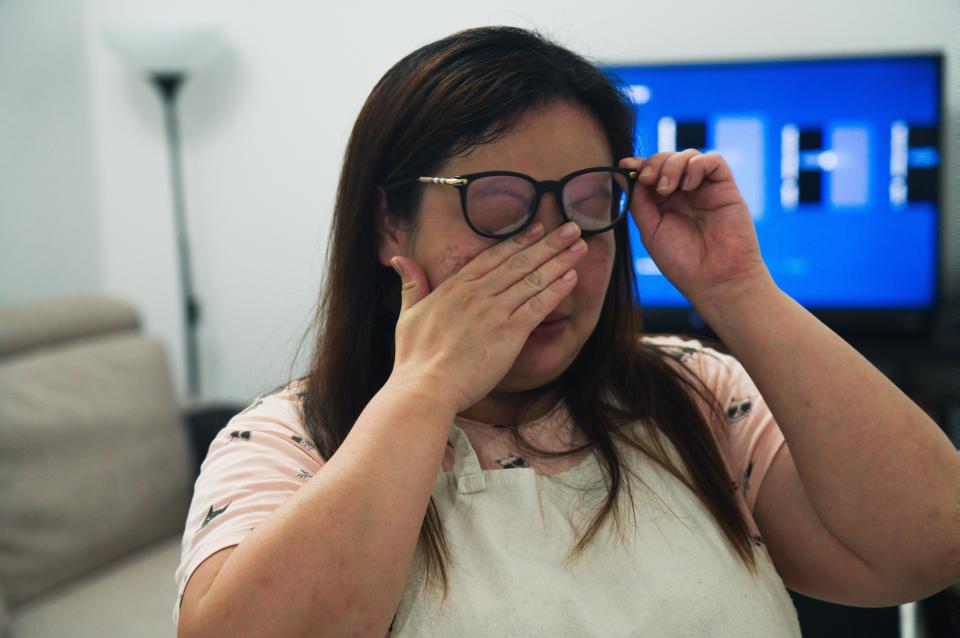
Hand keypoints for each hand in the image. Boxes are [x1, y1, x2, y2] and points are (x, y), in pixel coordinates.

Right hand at [388, 221, 586, 413]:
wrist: (425, 388)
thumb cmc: (414, 359)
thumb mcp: (407, 314)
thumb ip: (411, 284)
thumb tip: (398, 258)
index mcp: (454, 287)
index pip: (492, 257)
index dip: (518, 241)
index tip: (537, 228)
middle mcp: (477, 293)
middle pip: (518, 262)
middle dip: (548, 243)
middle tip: (571, 227)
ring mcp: (494, 311)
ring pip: (532, 279)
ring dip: (559, 260)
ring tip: (579, 245)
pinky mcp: (509, 333)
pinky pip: (538, 305)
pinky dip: (556, 290)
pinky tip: (572, 277)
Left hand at [619, 150, 773, 308]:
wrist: (714, 279)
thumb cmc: (683, 262)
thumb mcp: (650, 230)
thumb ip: (639, 202)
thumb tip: (623, 172)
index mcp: (664, 203)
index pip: (651, 172)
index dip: (639, 164)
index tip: (626, 164)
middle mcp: (685, 193)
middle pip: (667, 159)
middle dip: (654, 163)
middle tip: (647, 180)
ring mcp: (705, 189)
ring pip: (688, 156)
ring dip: (672, 165)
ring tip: (666, 188)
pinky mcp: (725, 188)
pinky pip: (714, 160)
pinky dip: (697, 165)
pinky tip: (688, 185)